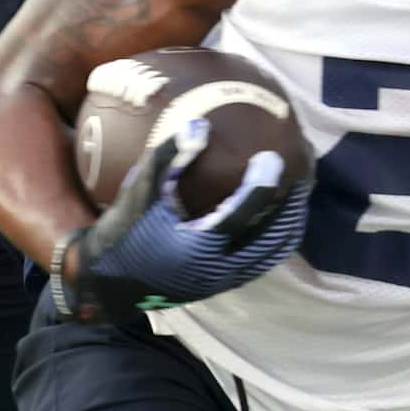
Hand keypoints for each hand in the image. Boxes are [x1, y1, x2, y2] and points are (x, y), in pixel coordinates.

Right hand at [58, 117, 307, 324]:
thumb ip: (170, 158)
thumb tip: (201, 124)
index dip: (263, 183)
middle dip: (290, 208)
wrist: (107, 284)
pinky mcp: (219, 286)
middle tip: (302, 177)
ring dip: (286, 226)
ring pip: (270, 255)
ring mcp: (221, 281)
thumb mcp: (140, 192)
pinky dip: (272, 241)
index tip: (274, 157)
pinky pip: (258, 263)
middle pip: (272, 239)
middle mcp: (216, 268)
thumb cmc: (122, 234)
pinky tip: (272, 220)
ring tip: (294, 198)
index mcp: (198, 245)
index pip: (243, 212)